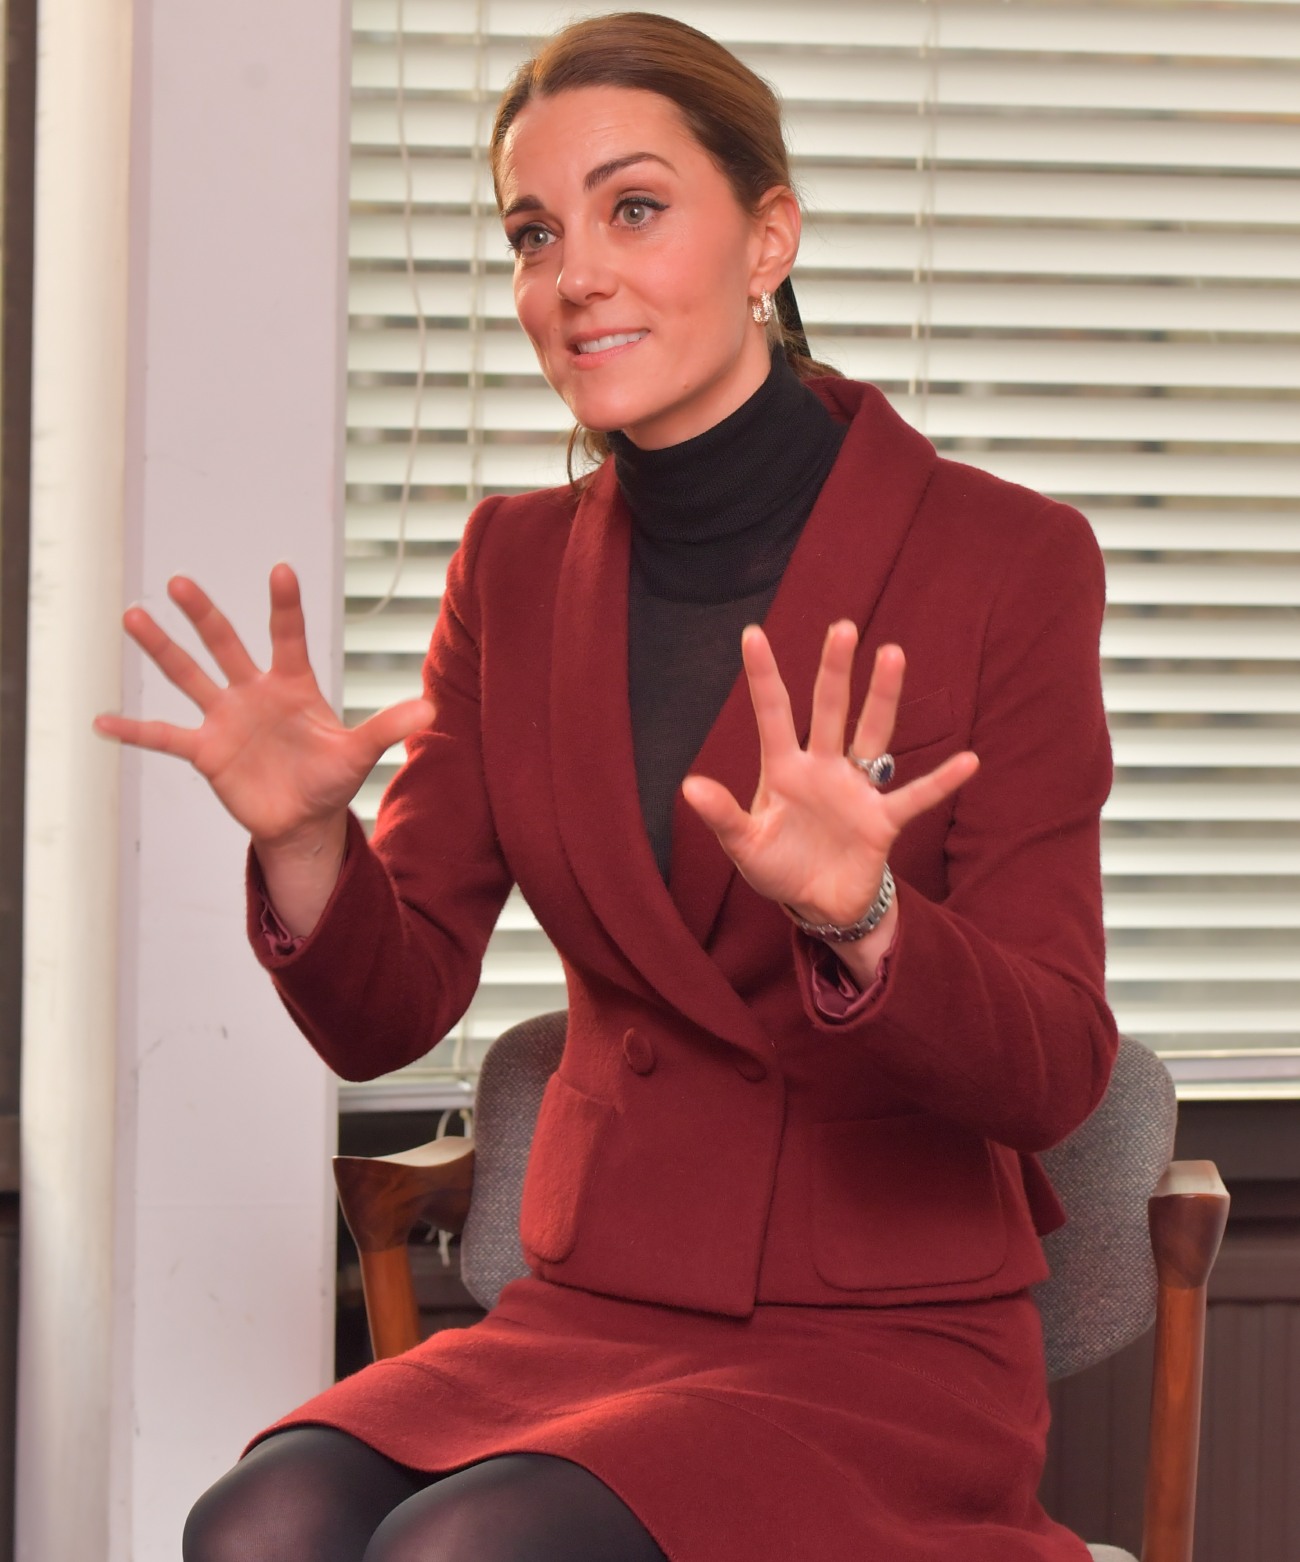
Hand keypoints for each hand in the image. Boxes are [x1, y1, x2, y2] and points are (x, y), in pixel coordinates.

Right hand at [94, 566, 432, 930]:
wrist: (304, 819)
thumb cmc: (331, 778)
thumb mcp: (360, 753)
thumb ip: (388, 728)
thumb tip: (431, 709)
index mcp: (292, 684)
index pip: (288, 635)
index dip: (284, 605)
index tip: (281, 570)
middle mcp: (253, 692)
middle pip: (225, 644)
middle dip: (203, 615)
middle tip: (180, 582)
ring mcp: (225, 719)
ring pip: (188, 676)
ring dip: (161, 650)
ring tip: (133, 616)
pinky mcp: (206, 752)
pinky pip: (164, 737)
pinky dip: (135, 731)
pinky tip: (102, 721)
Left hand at [681, 621, 977, 940]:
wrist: (819, 903)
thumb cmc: (778, 866)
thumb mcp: (744, 845)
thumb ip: (722, 816)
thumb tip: (688, 787)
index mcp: (784, 769)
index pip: (773, 714)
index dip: (763, 676)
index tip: (751, 633)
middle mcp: (823, 768)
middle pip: (829, 710)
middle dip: (834, 670)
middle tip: (842, 627)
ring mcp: (856, 790)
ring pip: (872, 734)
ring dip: (882, 697)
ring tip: (891, 655)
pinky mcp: (883, 820)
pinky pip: (915, 797)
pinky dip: (940, 782)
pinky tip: (968, 762)